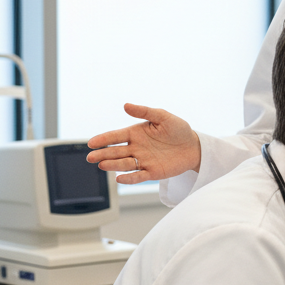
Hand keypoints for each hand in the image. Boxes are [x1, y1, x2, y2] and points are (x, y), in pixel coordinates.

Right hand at [85, 103, 200, 183]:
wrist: (194, 146)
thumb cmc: (178, 129)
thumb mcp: (163, 116)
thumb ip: (145, 111)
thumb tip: (126, 105)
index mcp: (136, 133)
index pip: (115, 137)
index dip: (103, 139)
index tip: (91, 143)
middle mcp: (136, 148)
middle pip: (116, 152)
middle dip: (102, 154)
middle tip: (90, 157)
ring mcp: (143, 161)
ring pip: (124, 164)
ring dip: (113, 165)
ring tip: (102, 165)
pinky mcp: (152, 172)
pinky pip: (138, 176)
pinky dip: (129, 178)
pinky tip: (119, 179)